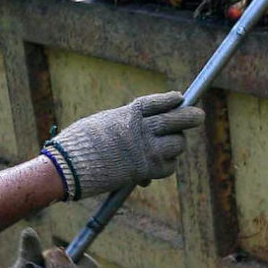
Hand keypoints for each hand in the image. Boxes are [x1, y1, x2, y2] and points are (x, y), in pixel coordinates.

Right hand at [40, 92, 204, 199]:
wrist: (69, 167)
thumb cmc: (78, 144)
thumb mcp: (103, 122)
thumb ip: (124, 124)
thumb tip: (139, 132)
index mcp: (129, 114)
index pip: (158, 102)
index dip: (171, 99)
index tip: (179, 97)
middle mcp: (142, 129)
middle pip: (176, 119)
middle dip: (191, 117)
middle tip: (199, 116)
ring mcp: (146, 150)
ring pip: (177, 144)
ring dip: (176, 145)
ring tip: (171, 145)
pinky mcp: (145, 170)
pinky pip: (168, 167)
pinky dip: (166, 166)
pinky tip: (158, 165)